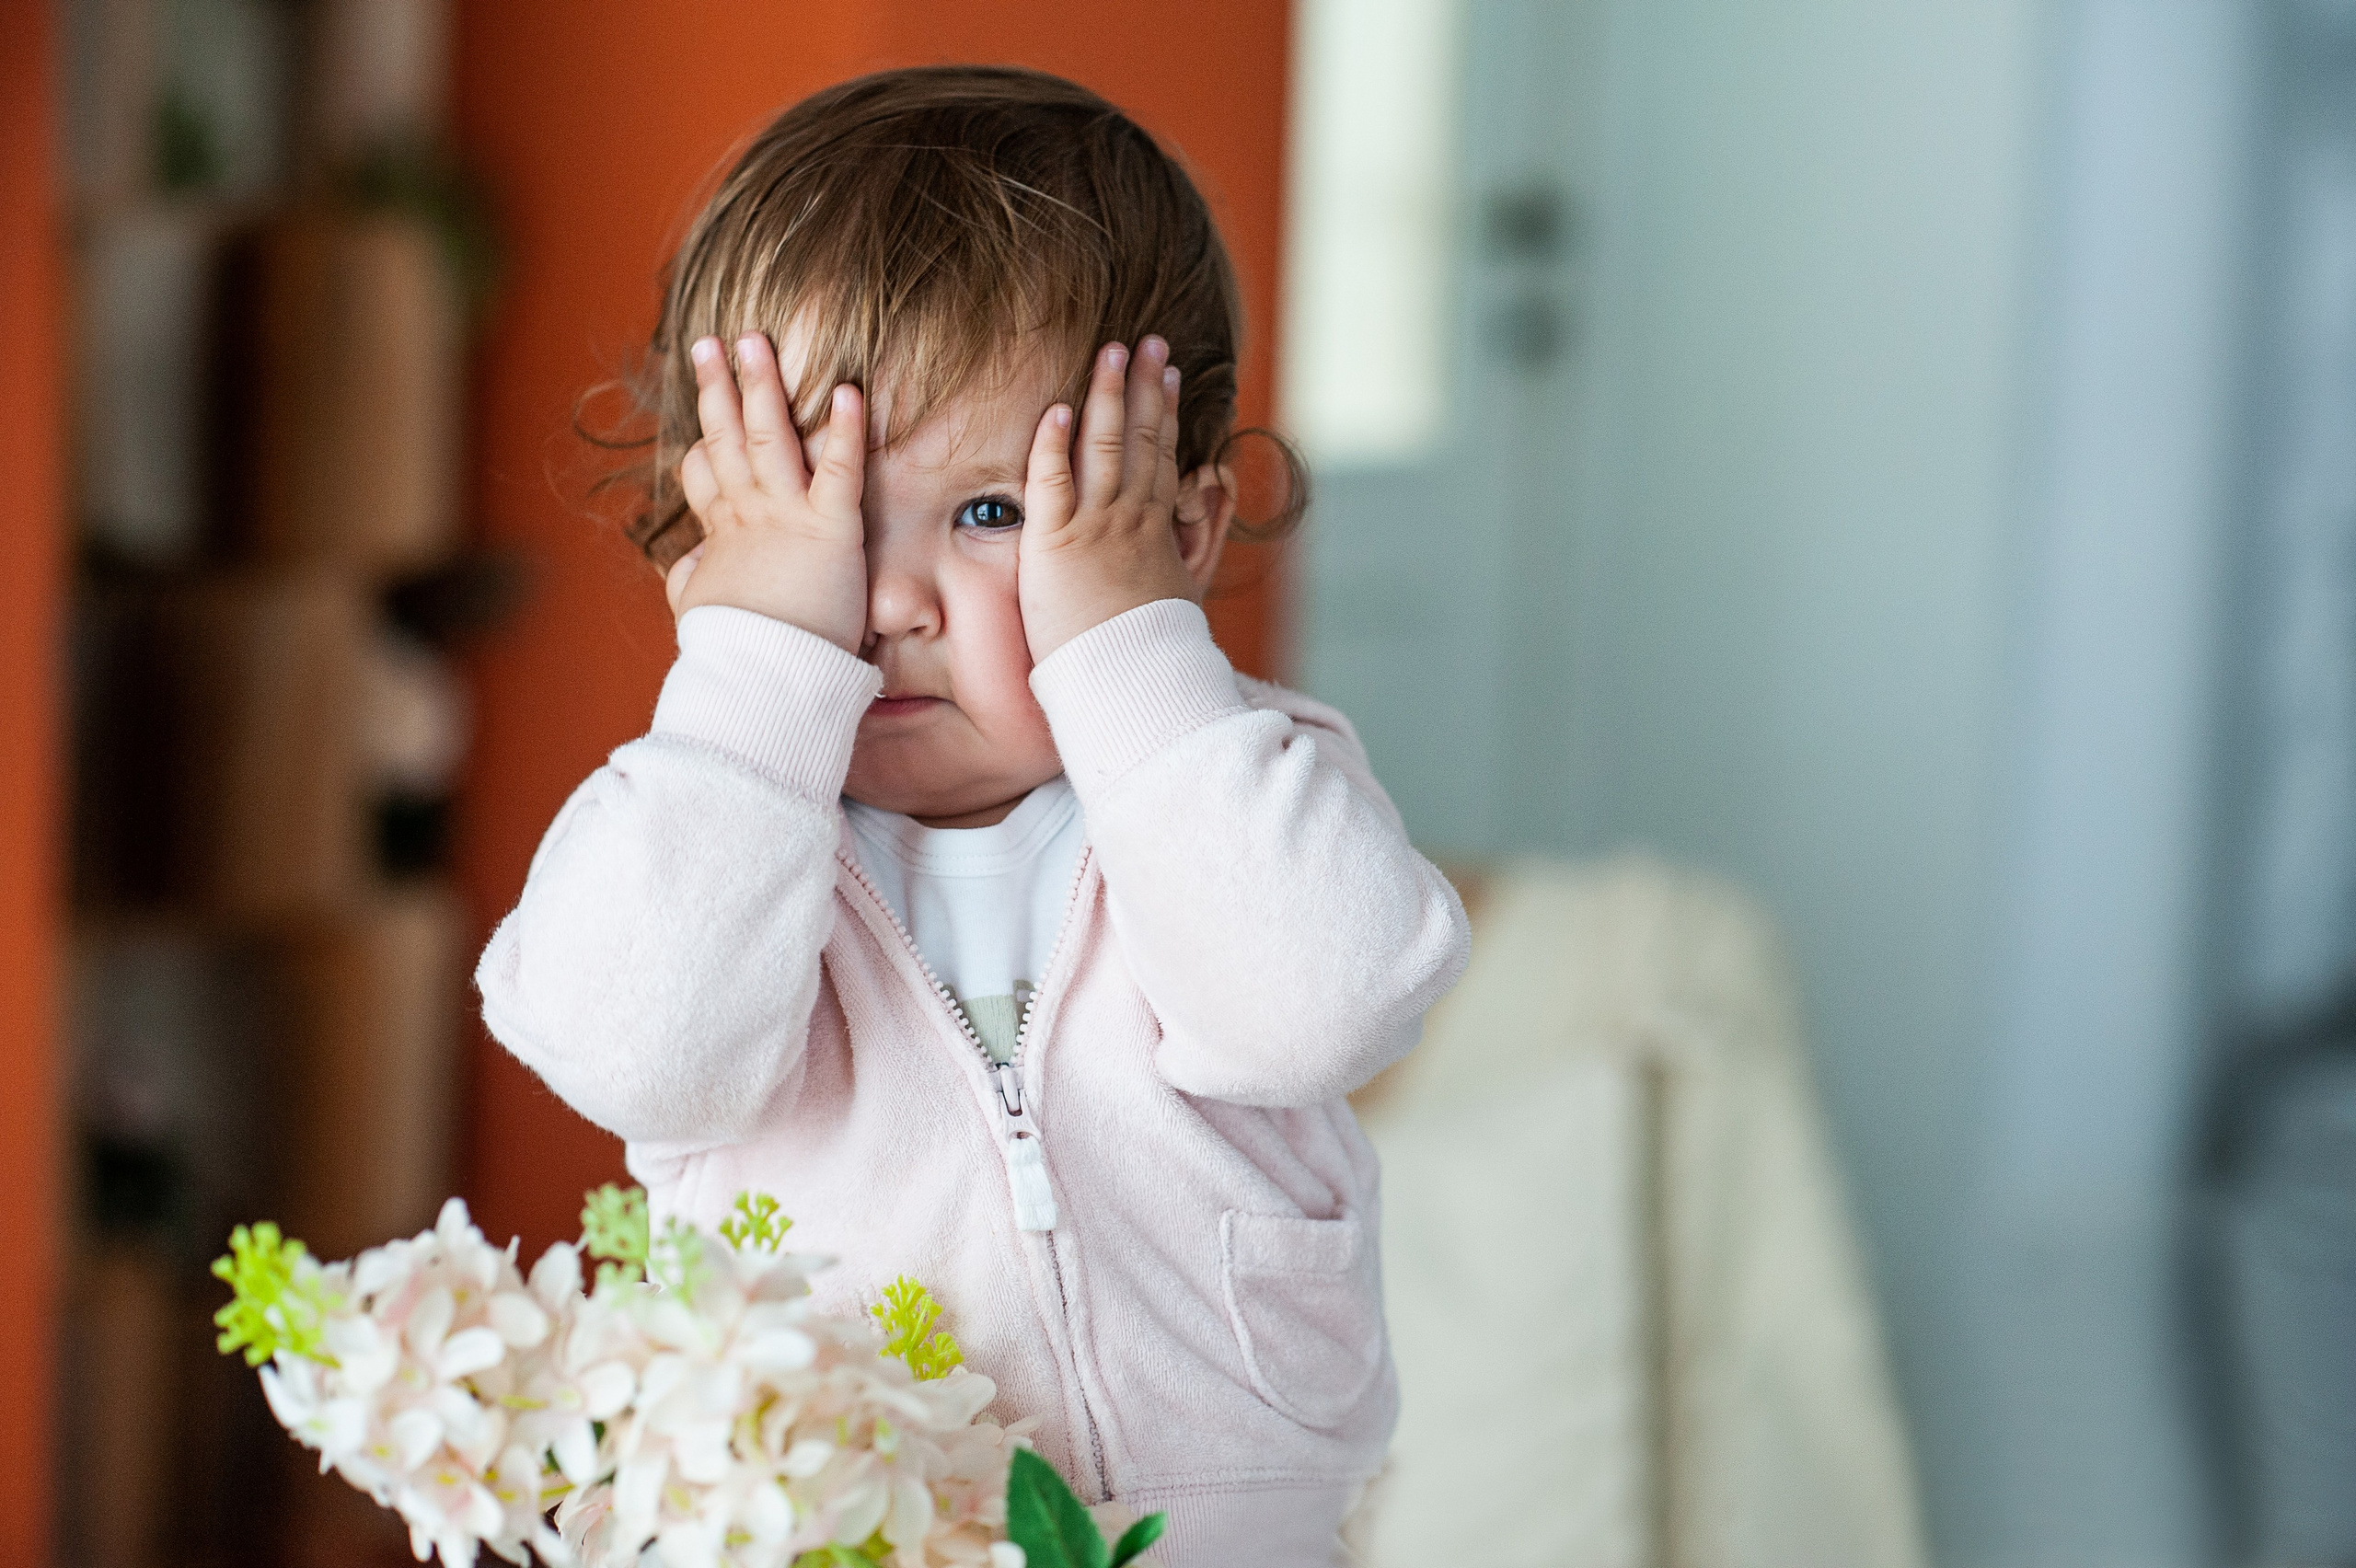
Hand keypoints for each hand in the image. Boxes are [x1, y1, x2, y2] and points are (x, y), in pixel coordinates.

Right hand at [665, 332, 868, 653]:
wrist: (764, 684)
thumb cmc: (740, 658)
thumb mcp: (701, 615)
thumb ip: (691, 582)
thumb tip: (682, 565)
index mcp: (723, 538)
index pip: (706, 476)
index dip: (702, 445)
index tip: (700, 421)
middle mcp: (748, 517)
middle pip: (725, 438)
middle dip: (717, 387)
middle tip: (710, 342)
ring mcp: (785, 517)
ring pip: (767, 436)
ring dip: (762, 384)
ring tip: (755, 338)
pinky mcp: (830, 530)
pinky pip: (839, 470)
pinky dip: (844, 430)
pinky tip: (847, 391)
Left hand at [1018, 337, 1201, 661]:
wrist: (1131, 682)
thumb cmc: (1149, 650)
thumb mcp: (1184, 595)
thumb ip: (1194, 553)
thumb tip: (1203, 526)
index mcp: (1156, 530)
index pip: (1161, 457)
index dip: (1163, 413)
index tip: (1168, 375)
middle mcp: (1130, 519)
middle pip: (1140, 438)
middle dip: (1144, 386)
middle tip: (1149, 342)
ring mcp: (1095, 527)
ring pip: (1104, 446)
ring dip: (1107, 395)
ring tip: (1112, 352)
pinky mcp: (1056, 543)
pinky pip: (1053, 483)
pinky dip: (1055, 445)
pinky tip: (1059, 409)